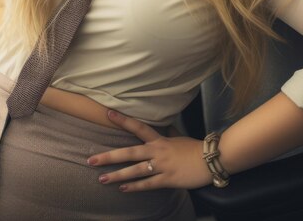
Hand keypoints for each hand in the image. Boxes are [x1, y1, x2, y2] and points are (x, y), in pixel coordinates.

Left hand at [87, 110, 212, 191]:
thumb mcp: (178, 138)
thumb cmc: (194, 148)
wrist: (210, 159)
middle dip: (109, 156)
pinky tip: (123, 189)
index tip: (107, 113)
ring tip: (101, 179)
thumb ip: (167, 134)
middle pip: (129, 152)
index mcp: (159, 140)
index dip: (122, 120)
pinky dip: (135, 187)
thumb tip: (163, 127)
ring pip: (135, 170)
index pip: (138, 127)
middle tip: (91, 159)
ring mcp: (161, 166)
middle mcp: (157, 151)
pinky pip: (148, 184)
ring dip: (117, 175)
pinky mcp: (167, 179)